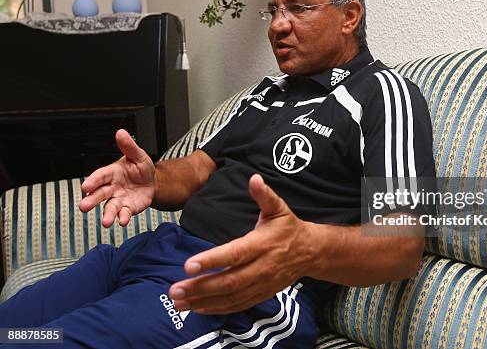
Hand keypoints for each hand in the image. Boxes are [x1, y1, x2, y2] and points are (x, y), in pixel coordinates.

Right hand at [79, 129, 155, 227]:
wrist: (153, 182)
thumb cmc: (141, 168)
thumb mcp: (138, 155)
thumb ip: (129, 146)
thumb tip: (121, 132)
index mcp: (111, 173)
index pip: (100, 176)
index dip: (92, 180)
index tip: (85, 186)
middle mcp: (111, 187)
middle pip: (99, 194)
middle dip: (91, 201)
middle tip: (83, 207)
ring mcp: (118, 199)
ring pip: (110, 208)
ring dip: (107, 215)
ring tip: (106, 222)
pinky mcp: (128, 208)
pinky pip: (123, 214)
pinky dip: (123, 218)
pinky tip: (123, 221)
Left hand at [169, 174, 313, 313]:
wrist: (311, 252)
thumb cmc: (289, 227)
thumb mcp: (278, 208)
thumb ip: (264, 195)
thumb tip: (254, 178)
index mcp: (261, 244)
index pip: (234, 254)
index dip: (212, 260)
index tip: (189, 265)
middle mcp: (261, 267)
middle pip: (229, 281)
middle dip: (200, 287)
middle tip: (175, 290)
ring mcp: (262, 284)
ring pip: (231, 297)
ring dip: (203, 301)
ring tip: (179, 302)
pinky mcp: (261, 294)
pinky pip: (238, 305)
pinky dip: (217, 309)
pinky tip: (198, 308)